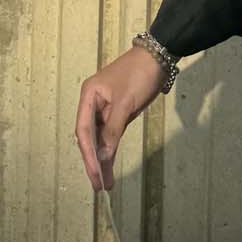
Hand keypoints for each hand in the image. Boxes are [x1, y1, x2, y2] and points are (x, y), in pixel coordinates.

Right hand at [74, 46, 168, 191]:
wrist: (158, 57)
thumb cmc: (139, 75)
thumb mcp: (126, 103)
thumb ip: (112, 130)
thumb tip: (102, 156)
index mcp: (89, 95)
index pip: (83, 130)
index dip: (88, 154)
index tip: (95, 174)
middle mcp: (93, 102)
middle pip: (89, 137)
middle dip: (94, 161)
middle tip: (99, 184)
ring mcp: (105, 107)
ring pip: (100, 138)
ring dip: (103, 159)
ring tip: (105, 183)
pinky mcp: (118, 111)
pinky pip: (110, 134)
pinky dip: (110, 149)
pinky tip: (109, 165)